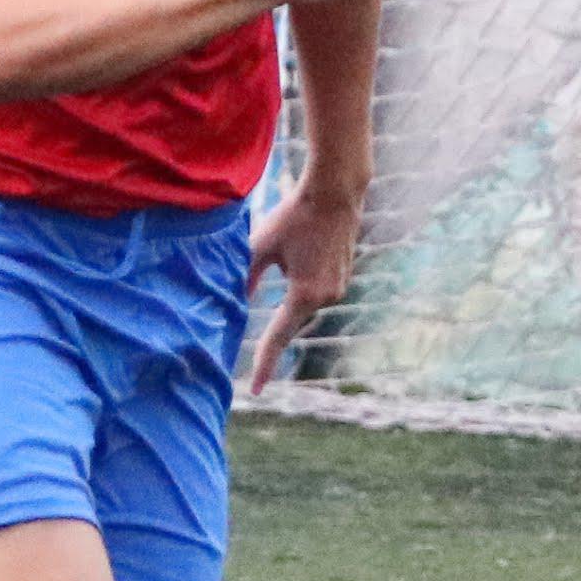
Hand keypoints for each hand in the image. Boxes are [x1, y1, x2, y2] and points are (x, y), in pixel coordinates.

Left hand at [245, 162, 369, 392]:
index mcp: (304, 293)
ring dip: (288, 298)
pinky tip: (300, 260)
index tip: (256, 389)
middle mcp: (326, 296)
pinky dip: (301, 287)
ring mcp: (338, 287)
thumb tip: (237, 300)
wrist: (337, 192)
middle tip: (260, 354)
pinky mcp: (343, 276)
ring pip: (302, 304)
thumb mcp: (262, 244)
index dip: (264, 363)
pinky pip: (316, 291)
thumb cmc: (296, 215)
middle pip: (290, 321)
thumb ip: (246, 274)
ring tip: (285, 273)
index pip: (278, 336)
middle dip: (274, 329)